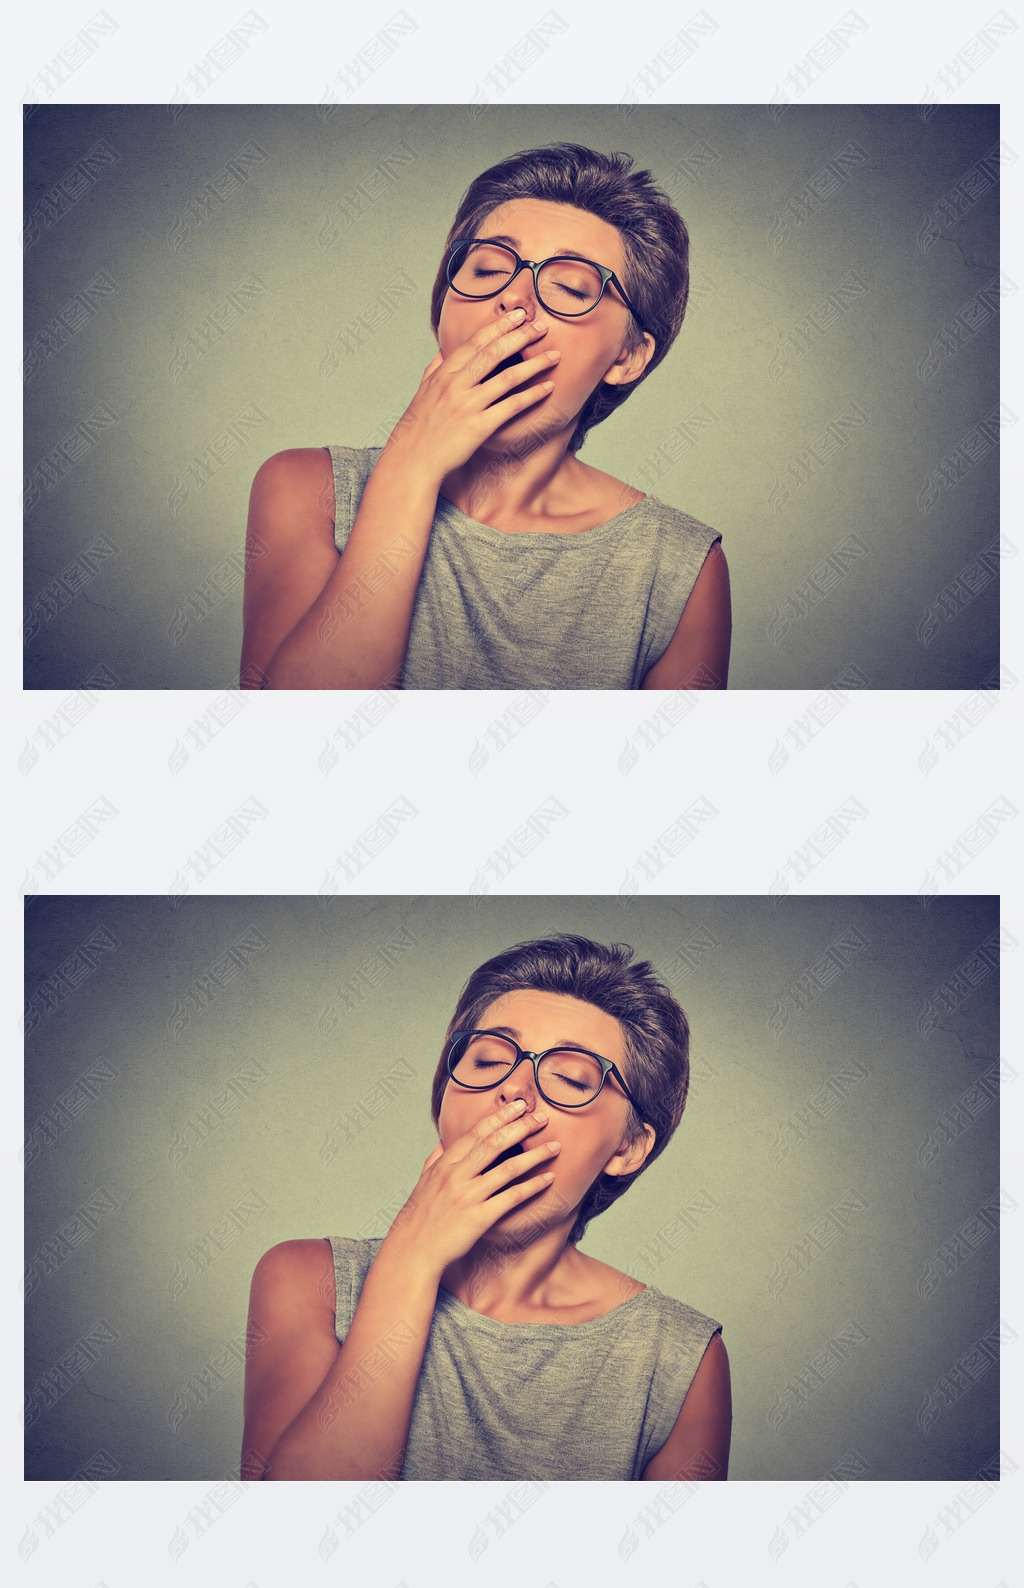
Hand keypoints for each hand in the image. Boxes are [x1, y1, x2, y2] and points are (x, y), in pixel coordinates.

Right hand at [383, 1100, 560, 1274]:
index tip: (519, 1106)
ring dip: (535, 1155)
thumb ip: (436, 1158)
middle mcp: (457, 1176)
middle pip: (495, 1143)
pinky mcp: (479, 1218)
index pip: (477, 1132)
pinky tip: (548, 1179)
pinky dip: (532, 1187)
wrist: (413, 1250)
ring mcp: (468, 1196)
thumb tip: (444, 1141)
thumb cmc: (420, 1216)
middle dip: (522, 1127)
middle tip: (542, 1117)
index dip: (500, 1116)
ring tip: (555, 1146)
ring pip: (508, 1168)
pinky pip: (511, 1198)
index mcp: (446, 1163)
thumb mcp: (424, 1181)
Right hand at [384, 310, 559, 480]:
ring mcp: (468, 405)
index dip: (500, 325)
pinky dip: (531, 396)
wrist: (412, 459)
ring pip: (507, 377)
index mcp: (444, 373)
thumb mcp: (423, 391)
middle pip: (494, 353)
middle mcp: (456, 385)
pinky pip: (511, 407)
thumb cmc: (419, 426)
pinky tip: (548, 388)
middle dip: (521, 336)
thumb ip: (436, 368)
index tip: (518, 315)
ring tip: (554, 356)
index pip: (476, 341)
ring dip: (534, 364)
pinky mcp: (478, 427)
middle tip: (542, 327)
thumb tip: (443, 350)